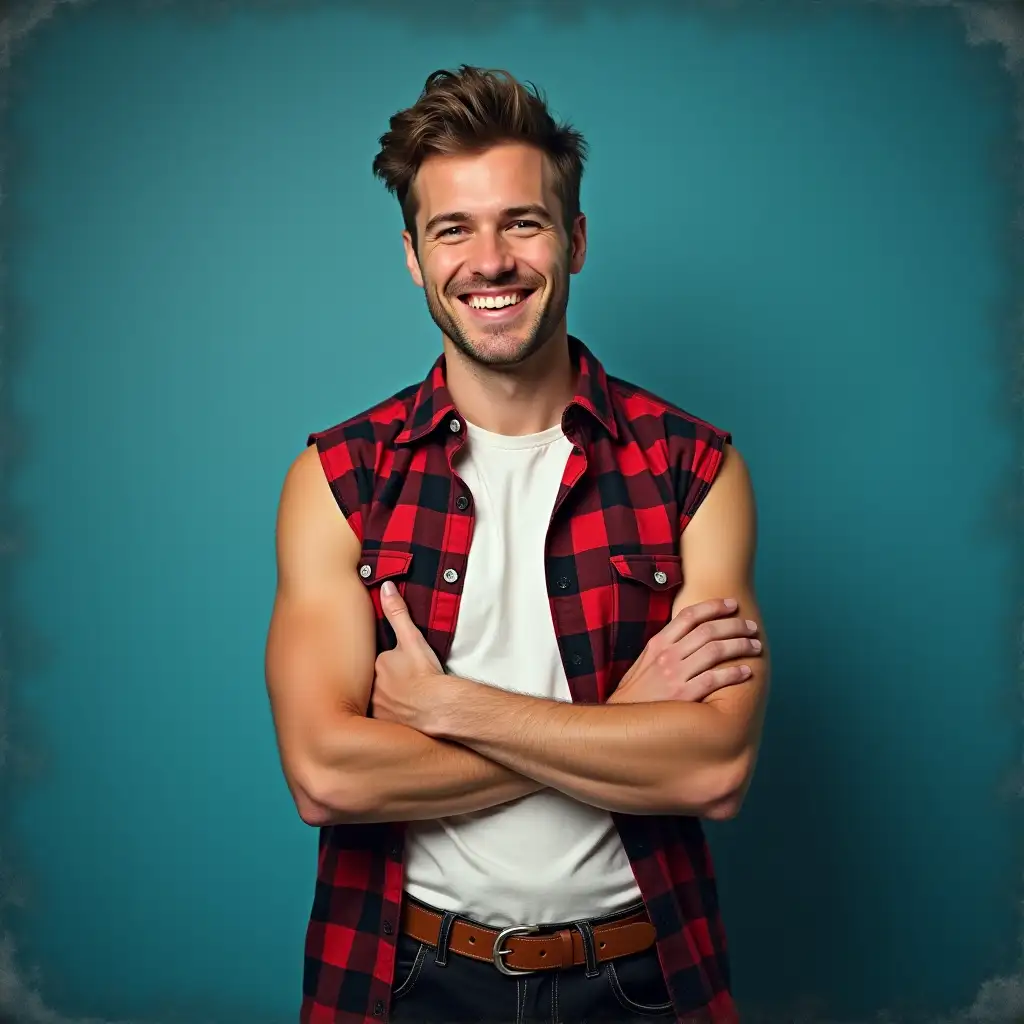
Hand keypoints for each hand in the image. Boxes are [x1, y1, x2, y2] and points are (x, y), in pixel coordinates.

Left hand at [370, 581, 449, 730]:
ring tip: (410, 703)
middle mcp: (373, 687)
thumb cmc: (427, 674)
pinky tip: (409, 718)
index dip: (396, 664)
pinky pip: (387, 720)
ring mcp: (379, 708)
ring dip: (392, 701)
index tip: (408, 669)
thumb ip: (398, 612)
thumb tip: (386, 587)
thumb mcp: (412, 638)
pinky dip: (395, 718)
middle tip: (410, 686)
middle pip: (381, 681)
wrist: (438, 708)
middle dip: (391, 683)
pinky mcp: (387, 727)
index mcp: (379, 664)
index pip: (383, 662)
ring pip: (383, 701)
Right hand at [608, 598, 760, 704]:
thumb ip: (666, 647)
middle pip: (708, 630)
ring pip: (715, 651)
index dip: (714, 606)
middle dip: (735, 625)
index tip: (732, 604)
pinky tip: (747, 671)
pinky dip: (734, 673)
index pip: (689, 615)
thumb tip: (691, 633)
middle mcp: (667, 656)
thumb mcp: (645, 662)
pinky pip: (715, 679)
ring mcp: (675, 675)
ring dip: (740, 645)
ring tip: (755, 646)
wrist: (623, 722)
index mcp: (658, 644)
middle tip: (751, 626)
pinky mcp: (684, 696)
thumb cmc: (637, 693)